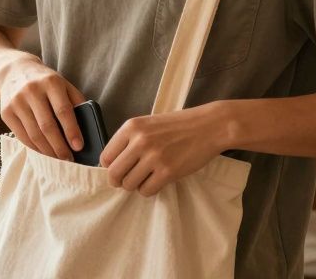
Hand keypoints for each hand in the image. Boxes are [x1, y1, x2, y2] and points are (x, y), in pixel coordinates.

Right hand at [0, 56, 86, 160]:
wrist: (14, 71)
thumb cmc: (45, 81)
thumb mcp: (63, 84)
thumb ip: (75, 101)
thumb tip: (86, 129)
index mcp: (51, 82)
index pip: (63, 110)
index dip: (71, 130)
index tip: (79, 146)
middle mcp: (32, 90)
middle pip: (47, 126)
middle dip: (59, 147)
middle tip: (69, 159)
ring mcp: (16, 101)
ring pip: (34, 134)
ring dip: (47, 151)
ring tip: (57, 159)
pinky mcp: (6, 112)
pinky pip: (22, 136)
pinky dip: (34, 148)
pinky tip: (43, 152)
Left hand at [100, 105, 225, 196]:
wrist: (209, 126)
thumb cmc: (178, 126)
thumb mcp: (148, 124)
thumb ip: (130, 140)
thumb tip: (112, 164)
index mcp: (131, 127)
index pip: (106, 156)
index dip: (110, 167)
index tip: (119, 169)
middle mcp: (139, 141)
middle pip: (114, 173)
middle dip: (119, 181)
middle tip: (128, 180)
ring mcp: (154, 157)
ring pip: (129, 184)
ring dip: (135, 185)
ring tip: (146, 178)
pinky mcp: (168, 171)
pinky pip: (146, 190)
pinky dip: (149, 190)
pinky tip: (156, 181)